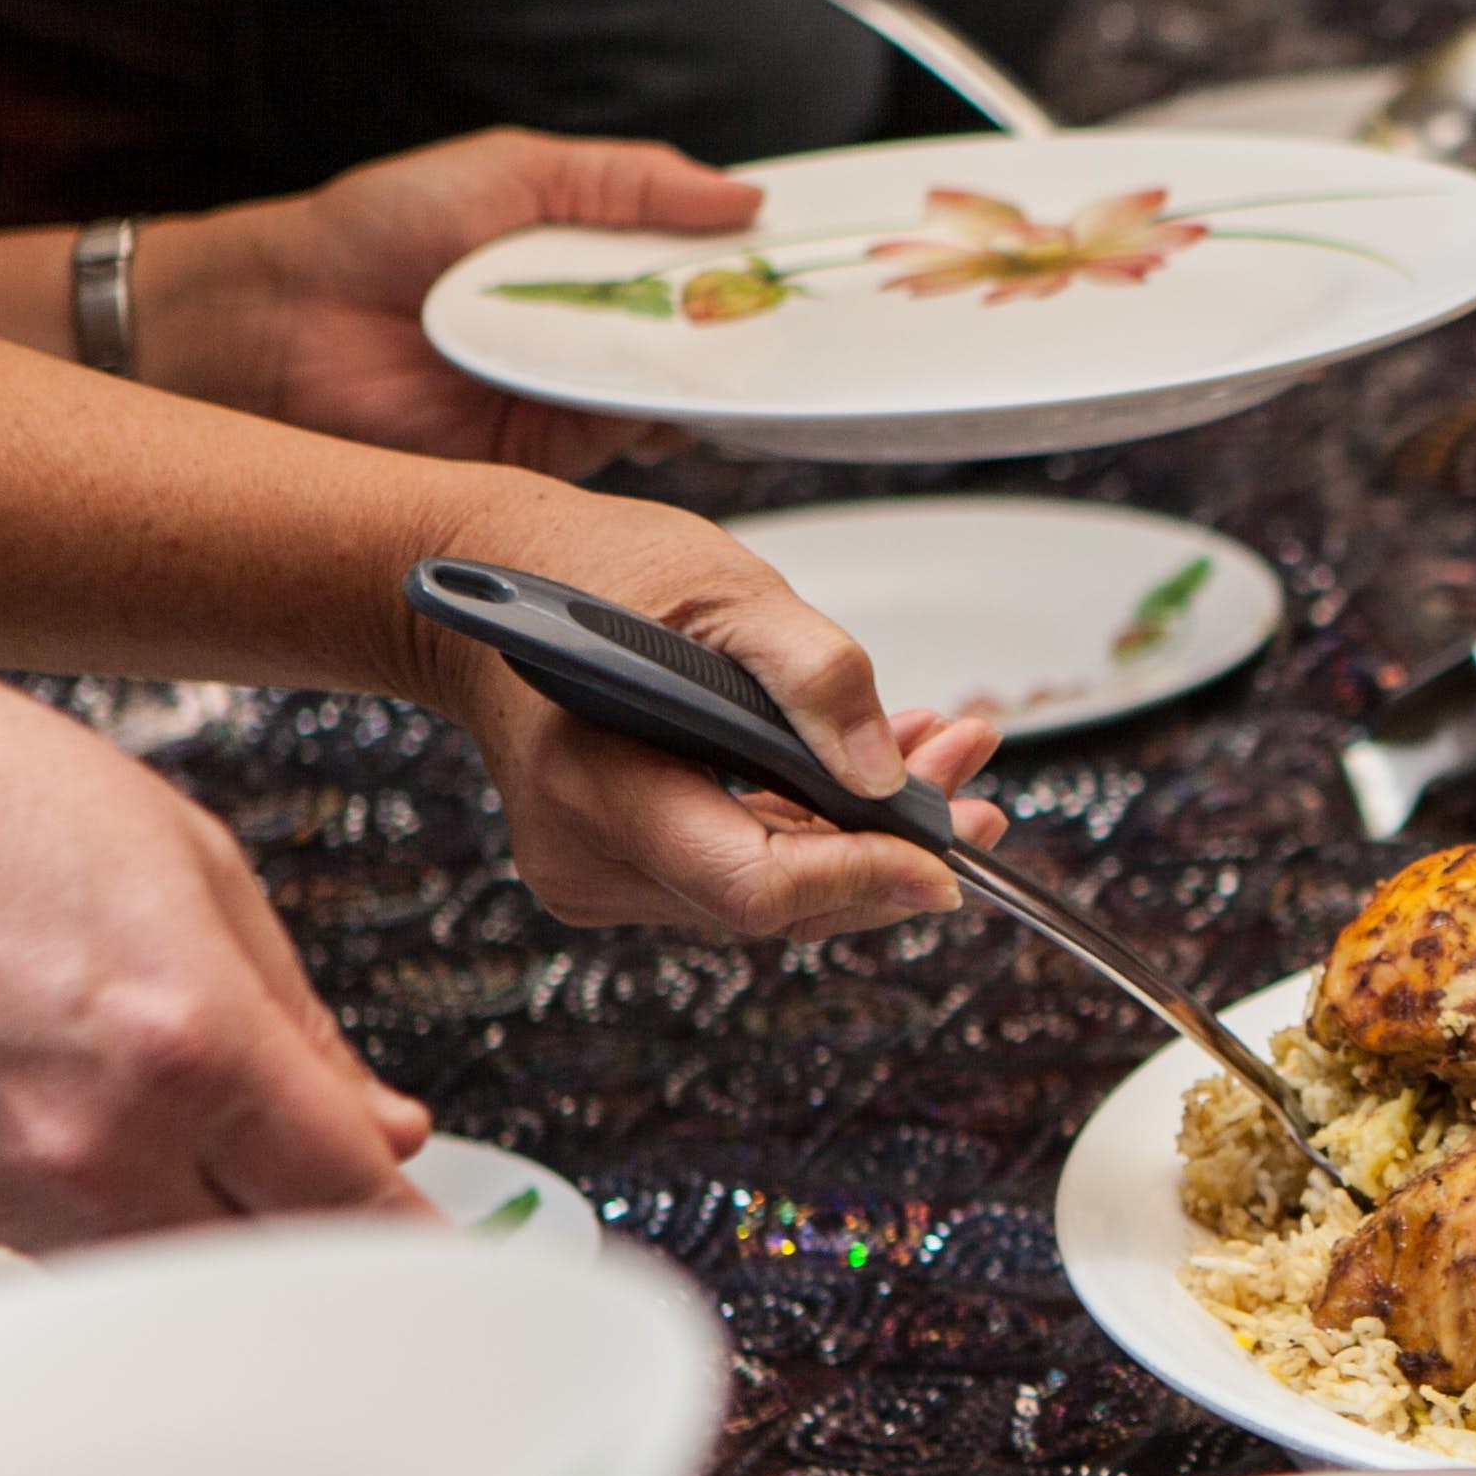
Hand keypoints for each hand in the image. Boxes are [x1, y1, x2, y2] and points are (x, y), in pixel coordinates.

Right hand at [0, 637, 432, 1247]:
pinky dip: (115, 1217)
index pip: (352, 1212)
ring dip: (213, 1237)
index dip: (420, 1245)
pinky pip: (66, 1253)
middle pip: (263, 1277)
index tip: (448, 1259)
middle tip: (342, 1200)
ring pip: (164, 1281)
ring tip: (215, 1146)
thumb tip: (382, 1129)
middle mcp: (90, 1145)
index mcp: (186, 1050)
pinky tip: (104, 1132)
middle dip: (317, 1246)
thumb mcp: (201, 876)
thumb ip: (308, 1032)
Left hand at [146, 130, 767, 482]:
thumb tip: (741, 195)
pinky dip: (666, 421)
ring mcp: (584, 396)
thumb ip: (628, 180)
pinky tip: (687, 394)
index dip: (763, 259)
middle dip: (765, 322)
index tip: (824, 253)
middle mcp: (598, 331)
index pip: (706, 260)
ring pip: (687, 390)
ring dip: (723, 372)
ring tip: (760, 346)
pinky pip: (635, 439)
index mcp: (593, 255)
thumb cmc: (372, 233)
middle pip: (714, 332)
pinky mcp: (562, 455)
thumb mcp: (512, 171)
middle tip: (815, 308)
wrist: (278, 325)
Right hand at [420, 490, 1013, 942]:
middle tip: (972, 785)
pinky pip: (749, 868)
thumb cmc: (588, 573)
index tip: (947, 859)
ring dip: (869, 836)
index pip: (753, 885)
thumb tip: (883, 773)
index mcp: (597, 787)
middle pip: (777, 902)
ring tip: (945, 757)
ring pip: (774, 893)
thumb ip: (812, 673)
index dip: (861, 880)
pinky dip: (820, 827)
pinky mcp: (630, 868)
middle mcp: (591, 856)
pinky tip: (877, 775)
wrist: (502, 581)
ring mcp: (605, 873)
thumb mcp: (722, 590)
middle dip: (889, 851)